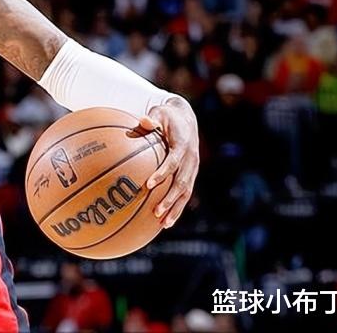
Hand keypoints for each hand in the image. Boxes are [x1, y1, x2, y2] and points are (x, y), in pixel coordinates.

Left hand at [138, 97, 198, 227]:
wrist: (186, 118)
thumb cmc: (167, 116)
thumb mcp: (160, 112)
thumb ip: (151, 119)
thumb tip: (143, 120)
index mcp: (183, 145)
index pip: (173, 162)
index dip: (162, 173)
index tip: (148, 184)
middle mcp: (191, 159)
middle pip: (182, 183)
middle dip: (170, 199)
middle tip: (156, 212)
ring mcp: (193, 168)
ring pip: (186, 192)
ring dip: (176, 208)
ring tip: (163, 223)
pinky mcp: (191, 174)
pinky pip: (185, 193)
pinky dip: (178, 207)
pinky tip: (166, 220)